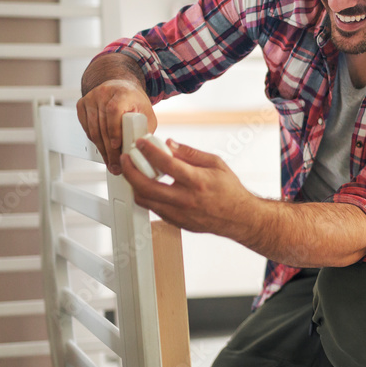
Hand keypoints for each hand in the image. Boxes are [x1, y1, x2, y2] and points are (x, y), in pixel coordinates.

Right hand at [77, 80, 156, 173]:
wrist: (120, 87)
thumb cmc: (134, 101)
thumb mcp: (146, 112)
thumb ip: (144, 128)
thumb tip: (140, 149)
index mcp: (122, 93)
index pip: (114, 111)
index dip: (114, 130)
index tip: (116, 145)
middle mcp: (104, 93)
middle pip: (102, 124)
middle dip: (109, 149)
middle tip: (115, 165)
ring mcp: (91, 98)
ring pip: (92, 129)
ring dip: (101, 149)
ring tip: (109, 162)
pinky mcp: (82, 104)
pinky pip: (86, 128)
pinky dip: (94, 140)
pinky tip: (102, 149)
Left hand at [120, 138, 255, 235]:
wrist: (239, 217)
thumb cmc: (230, 190)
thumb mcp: (216, 163)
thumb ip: (190, 153)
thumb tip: (169, 145)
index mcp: (197, 181)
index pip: (166, 164)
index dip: (149, 151)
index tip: (141, 144)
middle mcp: (186, 199)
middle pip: (146, 186)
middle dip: (130, 170)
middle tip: (127, 160)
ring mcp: (179, 214)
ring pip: (145, 200)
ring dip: (135, 185)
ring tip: (136, 172)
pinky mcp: (176, 222)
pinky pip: (154, 208)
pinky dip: (148, 196)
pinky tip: (150, 186)